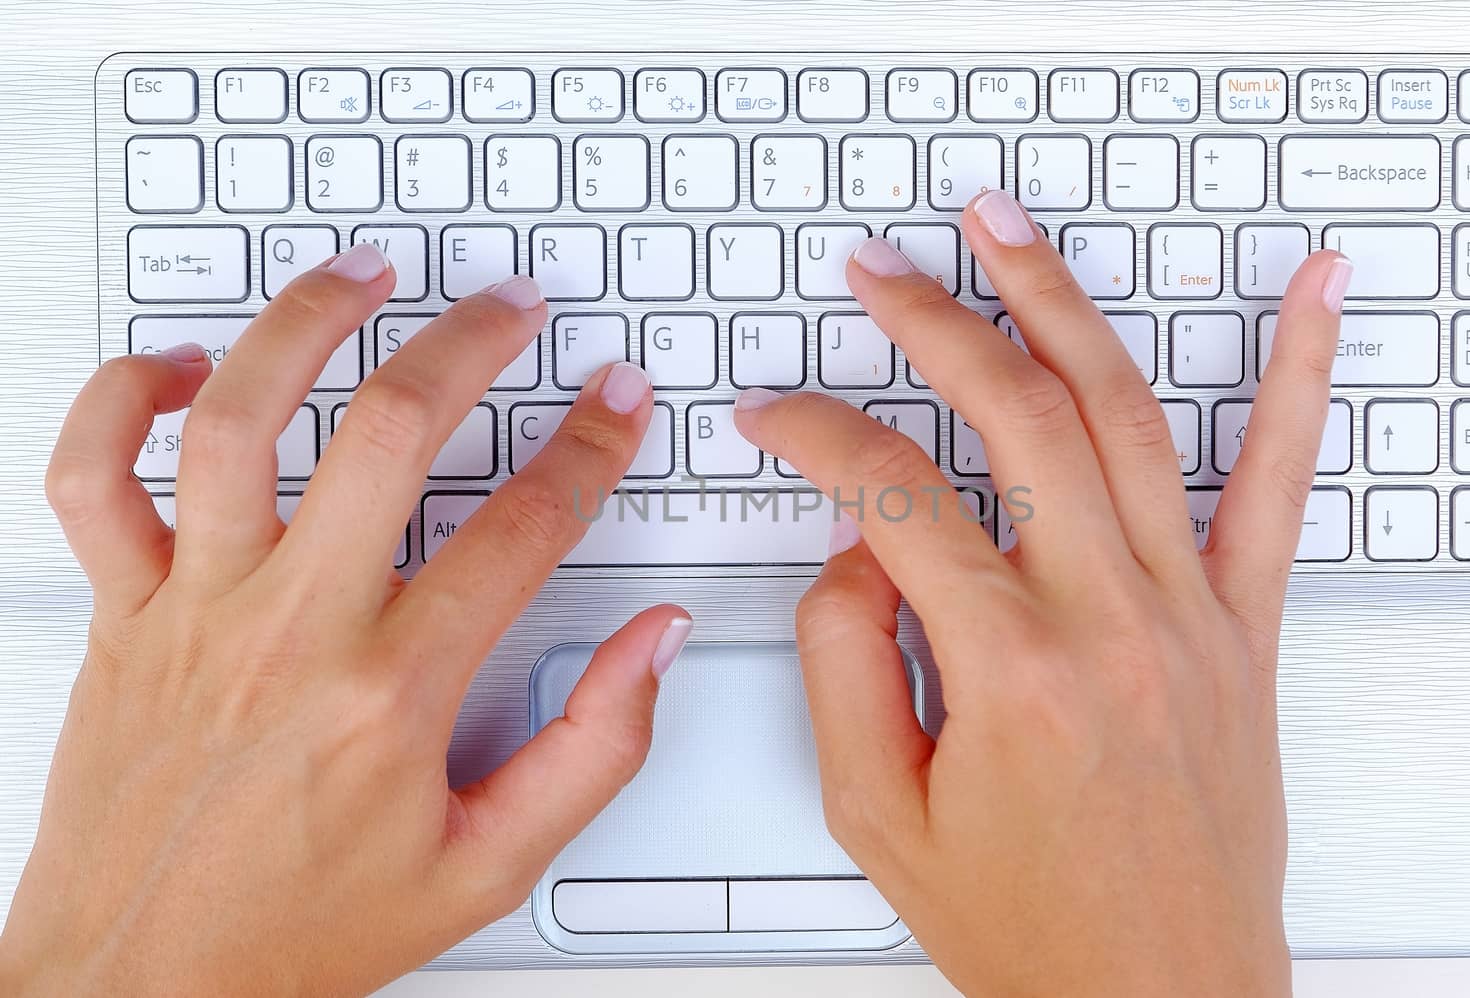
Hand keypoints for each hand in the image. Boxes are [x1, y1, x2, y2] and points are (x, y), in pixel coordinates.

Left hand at [0, 245, 690, 996]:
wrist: (140, 988)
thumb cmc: (302, 930)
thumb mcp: (488, 867)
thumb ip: (595, 750)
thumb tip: (652, 645)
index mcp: (395, 691)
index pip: (525, 529)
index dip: (590, 446)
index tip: (614, 403)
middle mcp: (294, 630)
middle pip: (393, 434)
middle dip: (471, 343)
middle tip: (511, 307)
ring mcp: (197, 610)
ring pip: (239, 421)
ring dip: (304, 326)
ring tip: (359, 276)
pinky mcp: (123, 615)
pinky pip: (95, 480)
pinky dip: (120, 403)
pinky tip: (178, 368)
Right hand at [734, 190, 1349, 997]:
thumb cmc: (1032, 930)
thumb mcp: (879, 816)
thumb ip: (843, 664)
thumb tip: (854, 552)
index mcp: (1011, 673)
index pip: (891, 497)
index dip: (817, 434)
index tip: (778, 413)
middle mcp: (1110, 622)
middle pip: (1012, 415)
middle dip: (932, 321)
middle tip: (881, 273)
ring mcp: (1191, 615)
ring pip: (1123, 415)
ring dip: (1060, 305)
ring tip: (1007, 233)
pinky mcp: (1245, 628)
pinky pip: (1280, 482)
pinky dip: (1299, 376)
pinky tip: (1310, 299)